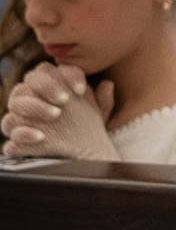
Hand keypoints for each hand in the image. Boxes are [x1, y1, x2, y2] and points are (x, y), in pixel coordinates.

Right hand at [2, 63, 118, 159]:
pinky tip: (41, 136)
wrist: (77, 158)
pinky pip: (12, 132)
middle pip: (30, 80)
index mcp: (48, 87)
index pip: (50, 71)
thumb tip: (108, 85)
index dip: (66, 76)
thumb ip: (102, 102)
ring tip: (56, 115)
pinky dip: (24, 133)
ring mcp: (19, 117)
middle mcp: (30, 97)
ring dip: (35, 106)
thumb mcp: (97, 118)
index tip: (81, 89)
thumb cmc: (85, 131)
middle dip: (47, 87)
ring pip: (16, 103)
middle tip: (65, 100)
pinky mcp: (15, 139)